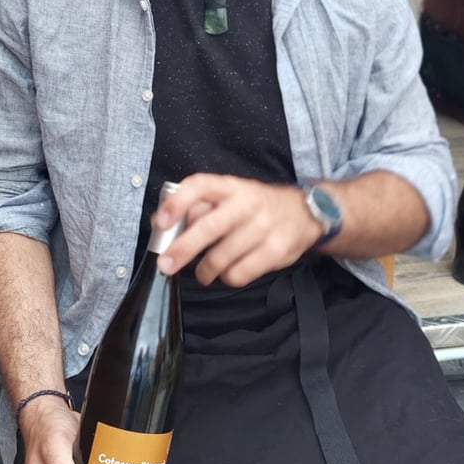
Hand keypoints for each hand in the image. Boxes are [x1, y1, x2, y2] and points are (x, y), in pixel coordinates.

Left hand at [154, 175, 319, 285]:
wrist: (304, 213)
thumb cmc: (255, 206)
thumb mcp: (230, 195)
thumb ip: (197, 206)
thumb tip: (159, 222)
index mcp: (230, 186)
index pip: (200, 186)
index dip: (177, 203)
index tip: (161, 221)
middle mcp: (246, 203)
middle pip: (208, 227)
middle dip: (182, 249)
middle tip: (165, 264)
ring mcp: (262, 227)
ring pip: (220, 257)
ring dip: (204, 271)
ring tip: (202, 273)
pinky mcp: (274, 251)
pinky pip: (238, 274)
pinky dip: (227, 278)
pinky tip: (228, 272)